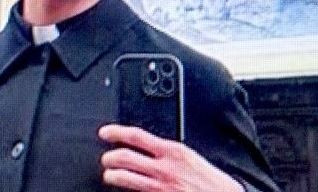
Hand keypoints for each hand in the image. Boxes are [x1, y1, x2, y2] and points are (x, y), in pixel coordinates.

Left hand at [98, 124, 243, 191]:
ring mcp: (160, 187)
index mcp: (173, 151)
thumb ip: (168, 152)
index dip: (116, 132)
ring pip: (125, 178)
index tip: (105, 133)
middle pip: (125, 157)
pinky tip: (125, 191)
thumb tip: (148, 148)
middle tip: (106, 160)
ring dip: (112, 176)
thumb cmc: (212, 182)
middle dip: (109, 158)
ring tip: (110, 176)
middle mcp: (164, 168)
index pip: (137, 136)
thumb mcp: (191, 158)